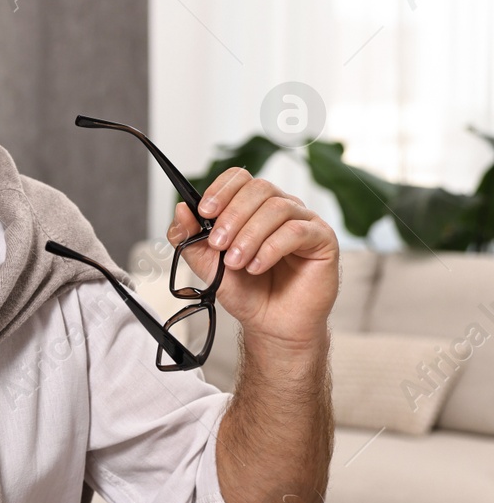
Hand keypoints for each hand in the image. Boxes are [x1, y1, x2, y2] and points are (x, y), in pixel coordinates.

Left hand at [171, 169, 338, 349]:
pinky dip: (270, 248)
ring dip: (249, 235)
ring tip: (236, 262)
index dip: (221, 190)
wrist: (271, 324)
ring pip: (277, 208)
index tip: (204, 212)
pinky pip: (297, 230)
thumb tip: (180, 210)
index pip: (240, 179)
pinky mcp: (322, 239)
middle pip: (259, 188)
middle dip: (232, 216)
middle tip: (218, 244)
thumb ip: (190, 239)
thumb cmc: (247, 291)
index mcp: (253, 208)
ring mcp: (303, 221)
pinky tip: (257, 266)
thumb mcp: (207, 265)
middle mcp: (280, 208)